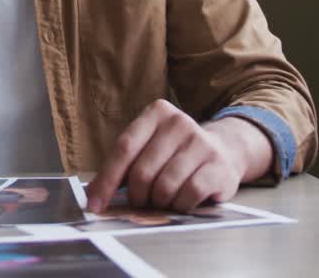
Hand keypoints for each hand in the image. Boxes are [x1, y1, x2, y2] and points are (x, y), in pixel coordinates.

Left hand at [85, 99, 271, 213]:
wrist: (224, 151)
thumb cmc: (176, 154)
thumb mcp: (149, 148)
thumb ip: (124, 166)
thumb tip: (94, 196)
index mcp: (157, 113)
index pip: (124, 148)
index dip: (107, 180)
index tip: (95, 204)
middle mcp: (179, 123)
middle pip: (142, 171)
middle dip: (137, 195)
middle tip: (141, 201)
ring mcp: (201, 143)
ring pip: (164, 187)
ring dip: (160, 202)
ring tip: (165, 198)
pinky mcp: (218, 165)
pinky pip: (188, 195)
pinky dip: (180, 205)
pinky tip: (183, 200)